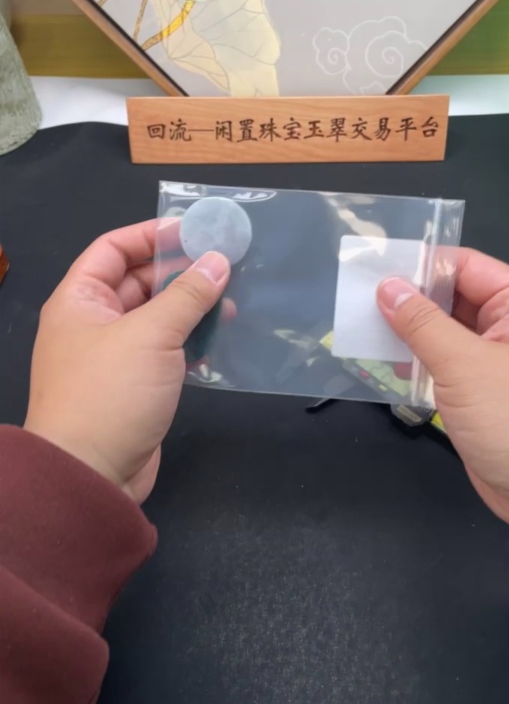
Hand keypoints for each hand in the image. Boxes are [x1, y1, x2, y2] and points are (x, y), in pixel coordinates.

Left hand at [24, 221, 229, 503]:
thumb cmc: (109, 394)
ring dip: (192, 309)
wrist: (91, 474)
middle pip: (139, 282)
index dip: (152, 234)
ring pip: (158, 318)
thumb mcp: (151, 335)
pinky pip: (167, 351)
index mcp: (80, 300)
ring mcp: (115, 356)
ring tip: (233, 301)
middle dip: (181, 271)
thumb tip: (218, 261)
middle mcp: (93, 322)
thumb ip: (187, 295)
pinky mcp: (137, 386)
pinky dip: (192, 343)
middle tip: (227, 263)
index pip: (114, 248)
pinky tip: (223, 339)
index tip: (196, 229)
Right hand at [377, 250, 508, 542]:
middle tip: (362, 297)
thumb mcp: (466, 365)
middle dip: (412, 299)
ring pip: (444, 334)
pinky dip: (416, 364)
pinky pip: (443, 368)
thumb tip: (389, 288)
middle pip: (454, 298)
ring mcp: (494, 363)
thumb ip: (423, 324)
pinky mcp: (479, 395)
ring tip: (365, 327)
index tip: (380, 267)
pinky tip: (387, 363)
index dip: (425, 265)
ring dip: (409, 333)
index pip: (468, 267)